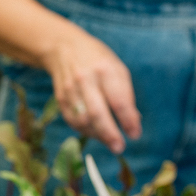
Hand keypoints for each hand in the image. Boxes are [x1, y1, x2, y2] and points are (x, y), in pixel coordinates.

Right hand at [42, 28, 141, 153]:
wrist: (64, 48)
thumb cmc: (99, 60)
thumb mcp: (118, 69)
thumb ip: (126, 95)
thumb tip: (134, 122)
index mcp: (106, 70)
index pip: (118, 100)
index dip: (128, 120)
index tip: (135, 134)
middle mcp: (86, 80)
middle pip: (97, 113)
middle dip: (110, 134)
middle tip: (119, 147)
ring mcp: (70, 89)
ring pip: (83, 120)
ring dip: (98, 135)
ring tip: (111, 141)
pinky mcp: (60, 98)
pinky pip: (72, 120)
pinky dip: (85, 131)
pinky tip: (96, 134)